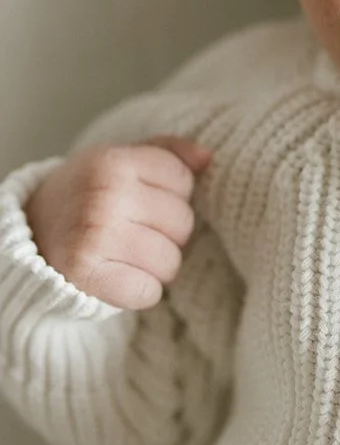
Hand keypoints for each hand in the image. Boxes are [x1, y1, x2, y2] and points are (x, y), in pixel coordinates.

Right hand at [23, 135, 211, 308]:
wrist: (27, 233)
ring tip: (127, 253)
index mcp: (113, 161)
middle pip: (182, 222)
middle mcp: (105, 196)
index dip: (171, 194)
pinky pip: (149, 292)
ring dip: (156, 264)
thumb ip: (165, 152)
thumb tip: (208, 159)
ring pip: (171, 261)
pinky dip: (141, 291)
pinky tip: (120, 277)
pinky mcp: (87, 275)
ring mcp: (95, 236)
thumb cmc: (84, 193)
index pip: (183, 180)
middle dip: (166, 231)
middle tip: (133, 230)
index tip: (143, 199)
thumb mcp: (116, 160)